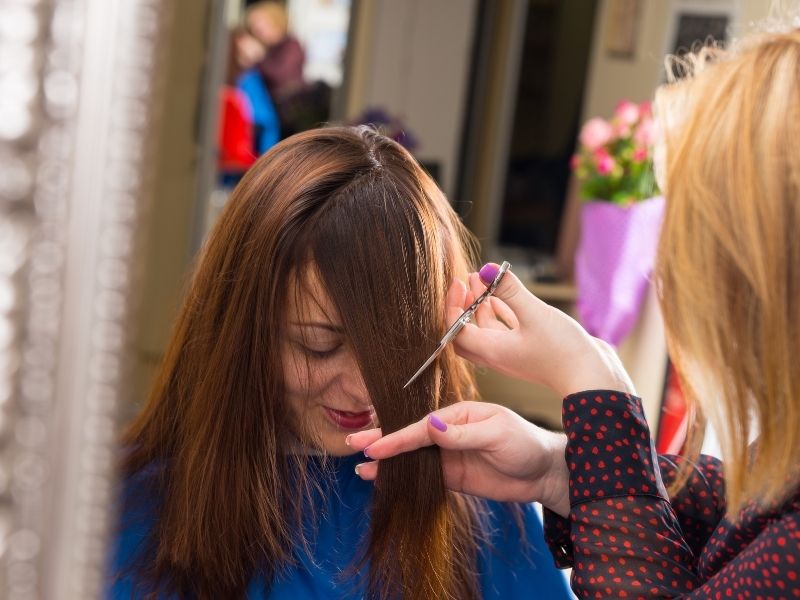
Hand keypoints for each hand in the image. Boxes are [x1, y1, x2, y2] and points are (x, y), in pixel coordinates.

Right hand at [347, 401, 570, 516]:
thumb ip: (462, 433)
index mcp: (458, 414)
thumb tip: (430, 425)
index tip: (376, 446)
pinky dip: (403, 477)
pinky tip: (384, 480)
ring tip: (361, 467)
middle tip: (353, 444)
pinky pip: (422, 476)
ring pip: (412, 458)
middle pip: (410, 437)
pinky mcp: (452, 476)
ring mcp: (449, 455)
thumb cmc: (525, 444)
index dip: (398, 437)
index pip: (421, 427)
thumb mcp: (496, 435)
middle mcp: (449, 432)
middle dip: (382, 440)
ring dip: (388, 462)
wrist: (544, 474)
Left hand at [448, 263, 634, 397]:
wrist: (592, 379)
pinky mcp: (528, 350)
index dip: (453, 305)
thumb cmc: (564, 352)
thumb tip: (488, 269)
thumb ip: (509, 291)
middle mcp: (498, 354)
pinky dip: (499, 313)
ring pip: (486, 330)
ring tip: (482, 280)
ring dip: (480, 306)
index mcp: (492, 350)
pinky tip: (501, 298)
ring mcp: (513, 354)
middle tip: (466, 282)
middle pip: (465, 332)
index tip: (458, 281)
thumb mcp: (535, 314)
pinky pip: (504, 331)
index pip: (456, 329)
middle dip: (462, 306)